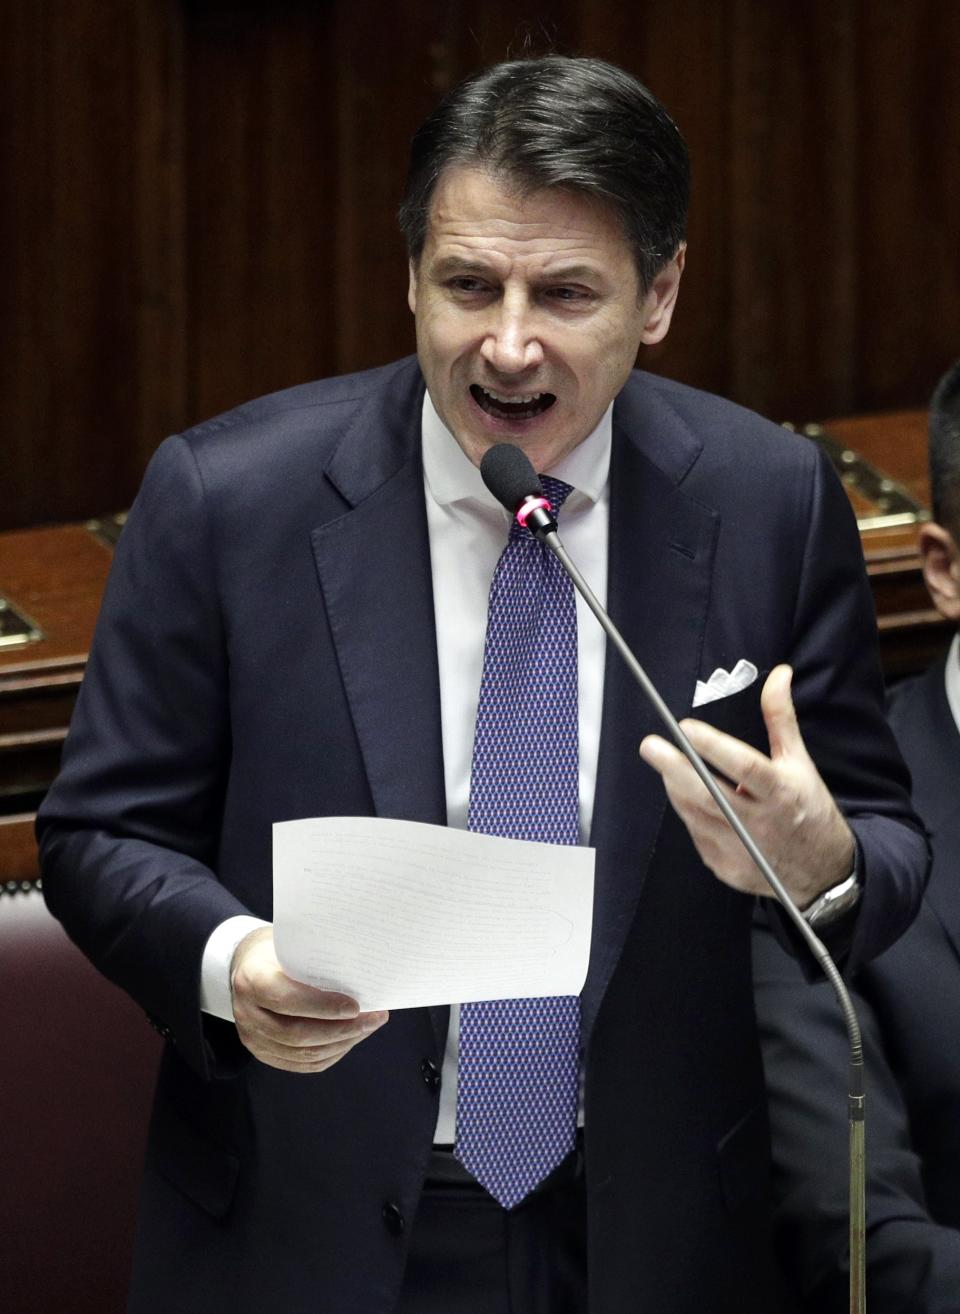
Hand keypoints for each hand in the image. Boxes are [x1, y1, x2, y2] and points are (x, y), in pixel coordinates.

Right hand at [230, 926, 388, 1072]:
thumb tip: (362, 975)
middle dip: (343, 1030)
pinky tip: (350, 1040)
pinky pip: (301, 1064)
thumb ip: (316, 960)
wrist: (247, 966)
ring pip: (303, 1054)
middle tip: (374, 1018)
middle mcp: (247, 1014)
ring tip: (368, 1027)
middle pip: (298, 1034)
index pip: (287, 1000)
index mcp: (251, 980)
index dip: (323, 1007)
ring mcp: (253, 1038)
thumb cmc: (276, 950)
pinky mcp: (263, 1053)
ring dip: (342, 1044)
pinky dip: (331, 1054)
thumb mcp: (290, 944)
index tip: (356, 1006)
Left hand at [638, 664, 854, 906]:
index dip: (715, 747)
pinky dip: (689, 812)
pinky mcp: (727, 867)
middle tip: (651, 746)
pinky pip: (697, 834)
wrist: (822, 871)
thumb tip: (779, 674)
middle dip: (674, 768)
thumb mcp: (800, 762)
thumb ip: (781, 718)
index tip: (687, 728)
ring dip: (676, 787)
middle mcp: (760, 824)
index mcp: (781, 793)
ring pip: (695, 813)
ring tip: (665, 762)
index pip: (745, 767)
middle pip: (708, 794)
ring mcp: (741, 850)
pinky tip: (685, 794)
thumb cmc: (808, 808)